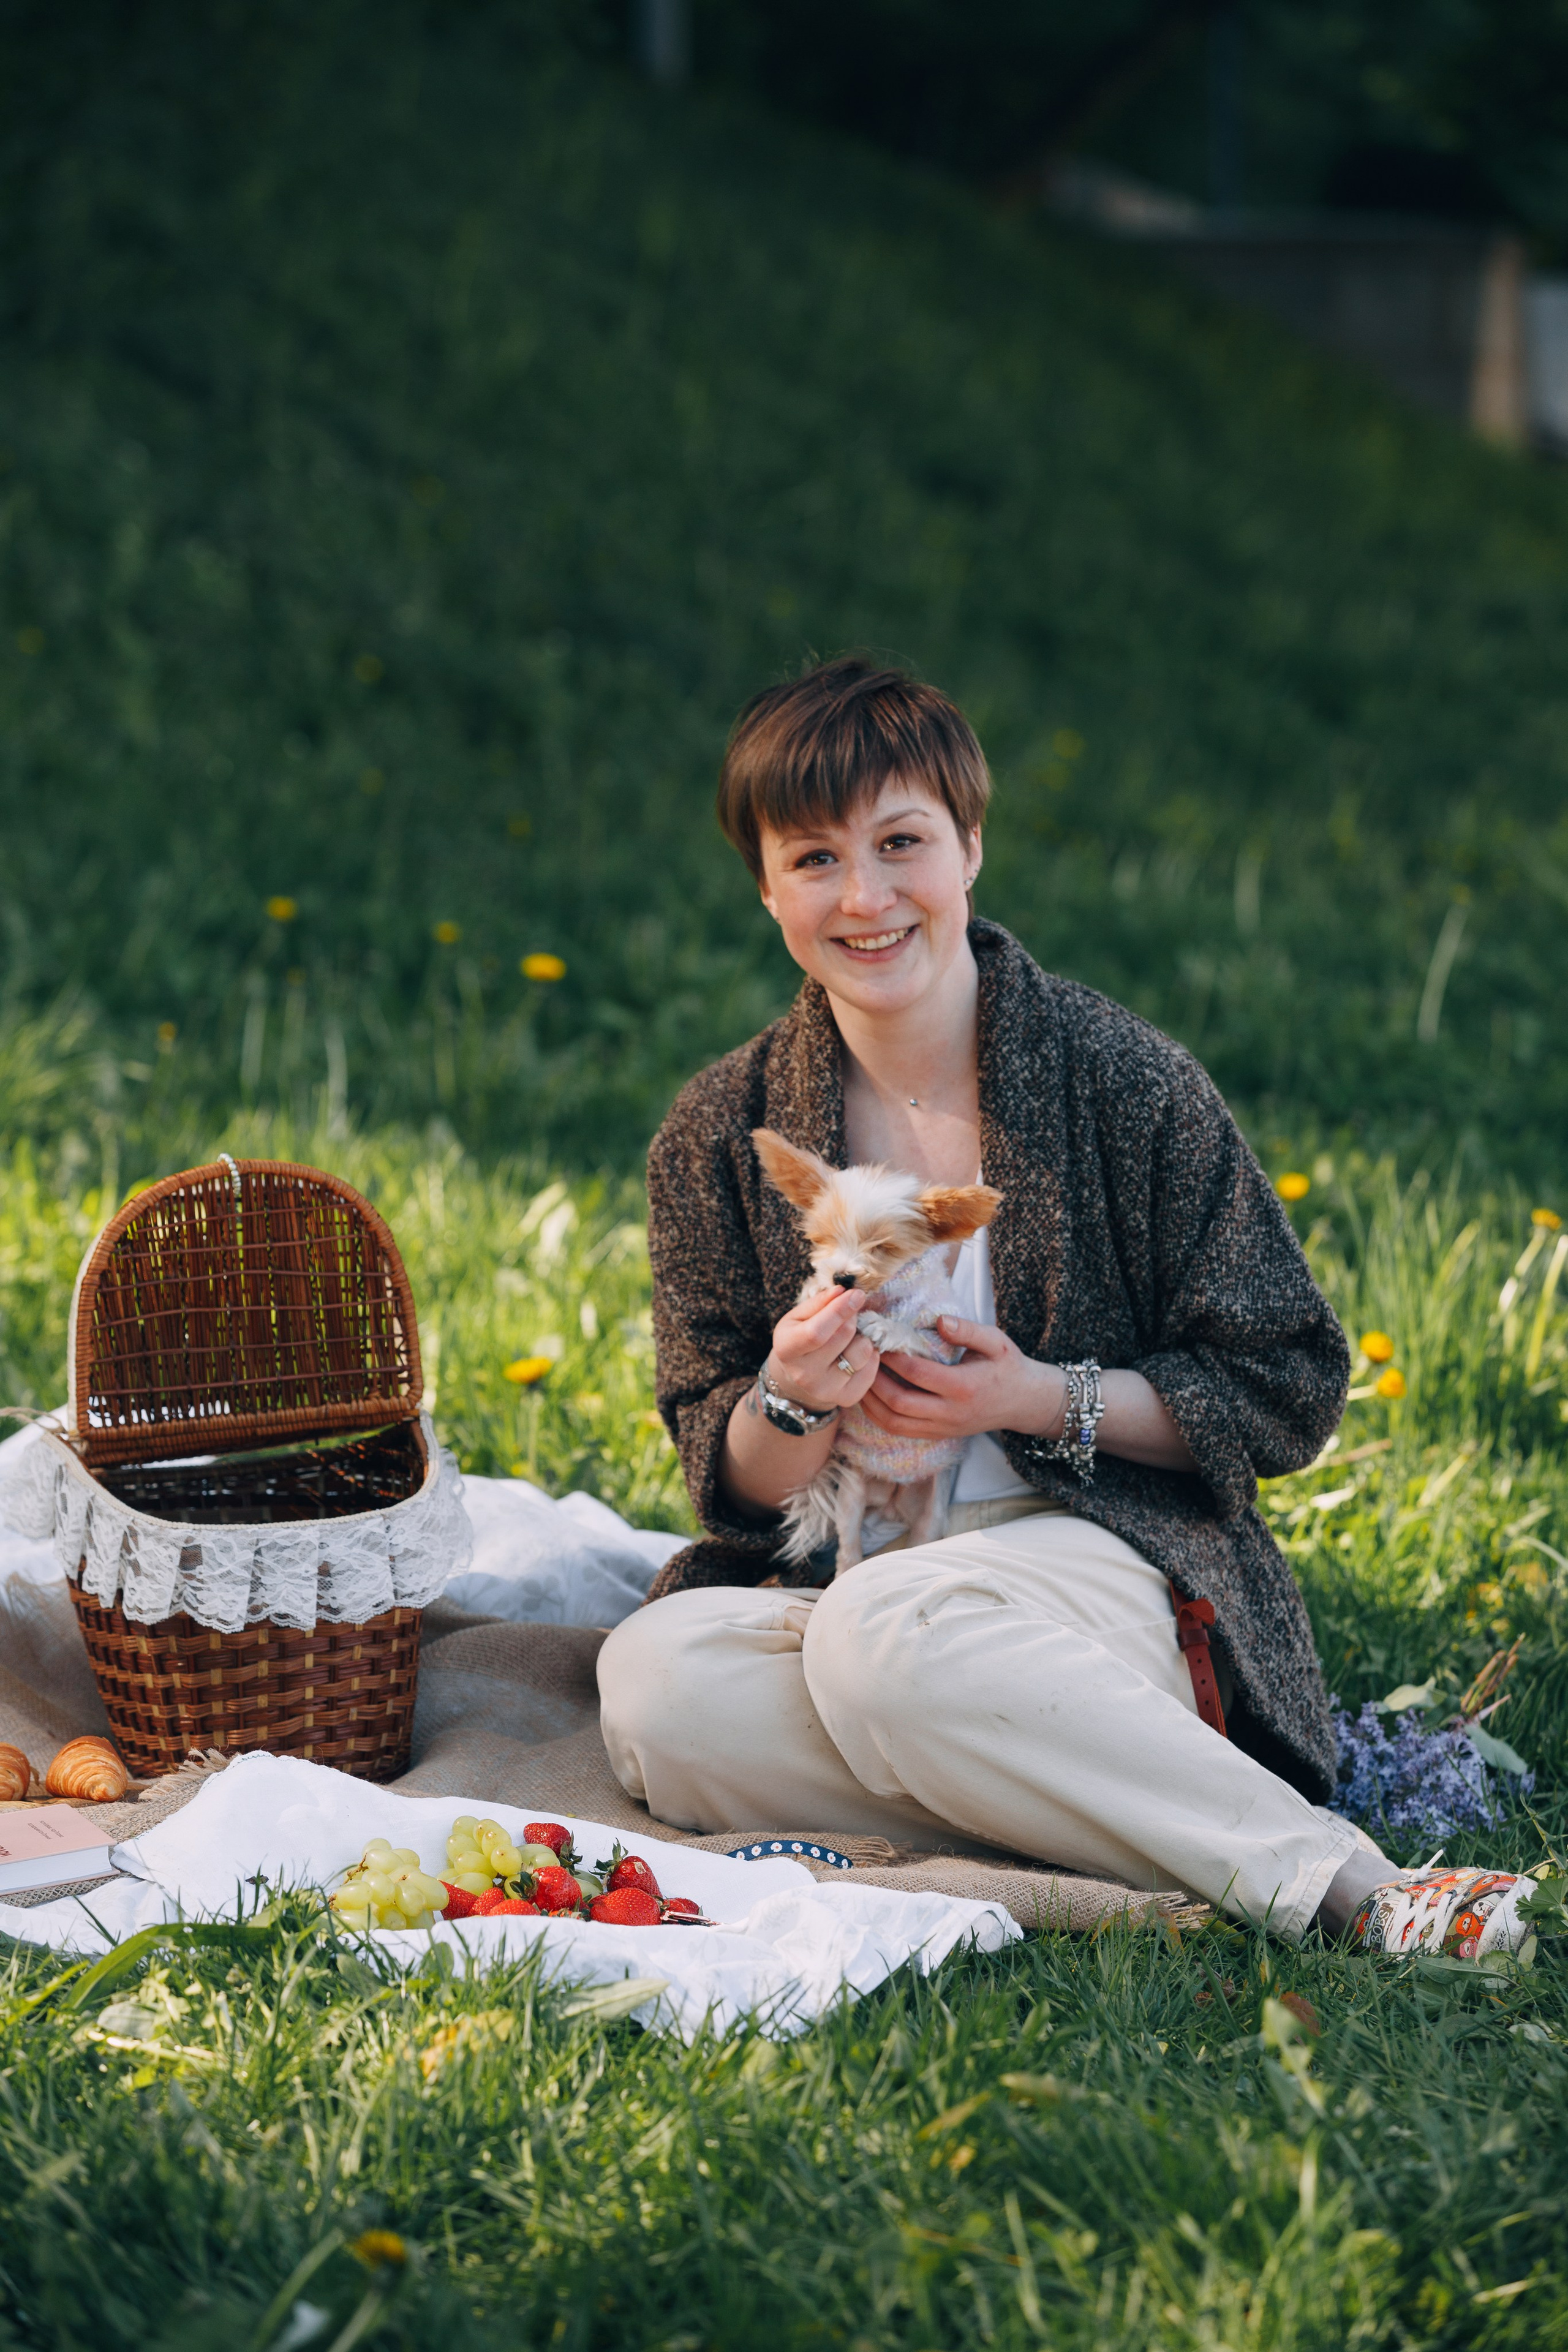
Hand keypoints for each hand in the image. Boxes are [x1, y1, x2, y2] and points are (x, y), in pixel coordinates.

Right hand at [767, 1287, 879, 1414]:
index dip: (840, 1310)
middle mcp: (804, 1375)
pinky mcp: (847, 1398)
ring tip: (852, 1336)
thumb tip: (842, 1292)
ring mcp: (826, 1390)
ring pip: (862, 1352)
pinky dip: (871, 1355)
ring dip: (863, 1336)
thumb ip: (820, 1302)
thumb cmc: (799, 1337)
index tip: (857, 1294)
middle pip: (843, 1336)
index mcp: (787, 1349)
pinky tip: (857, 1351)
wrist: (799, 1374)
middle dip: (852, 1318)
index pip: (817, 1331)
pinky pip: (872, 1368)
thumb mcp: (799, 1316)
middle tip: (849, 1315)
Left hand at [859, 1315, 1064, 1443]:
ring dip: (870, 1401)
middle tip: (860, 1356)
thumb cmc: (1008, 1367)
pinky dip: (879, 1414)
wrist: (1025, 1403)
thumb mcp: (996, 1342)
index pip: (917, 1373)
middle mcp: (950, 1413)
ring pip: (894, 1422)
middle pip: (899, 1402)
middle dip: (873, 1379)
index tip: (877, 1337)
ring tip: (857, 1376)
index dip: (892, 1356)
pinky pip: (900, 1430)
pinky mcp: (937, 1435)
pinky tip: (869, 1395)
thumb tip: (939, 1320)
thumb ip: (968, 1330)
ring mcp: (942, 1428)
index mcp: (964, 1387)